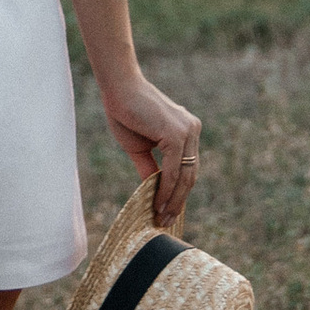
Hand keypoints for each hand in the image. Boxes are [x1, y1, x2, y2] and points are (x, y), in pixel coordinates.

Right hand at [101, 69, 200, 227]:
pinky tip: (157, 202)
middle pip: (190, 175)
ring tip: (162, 217)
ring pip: (184, 175)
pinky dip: (166, 189)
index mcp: (186, 131)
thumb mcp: (139, 148)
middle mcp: (192, 130)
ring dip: (173, 200)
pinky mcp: (177, 134)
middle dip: (178, 201)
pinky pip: (173, 170)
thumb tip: (154, 193)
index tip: (169, 211)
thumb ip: (150, 168)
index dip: (179, 192)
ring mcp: (188, 131)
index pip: (187, 168)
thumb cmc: (125, 112)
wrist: (117, 89)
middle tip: (167, 221)